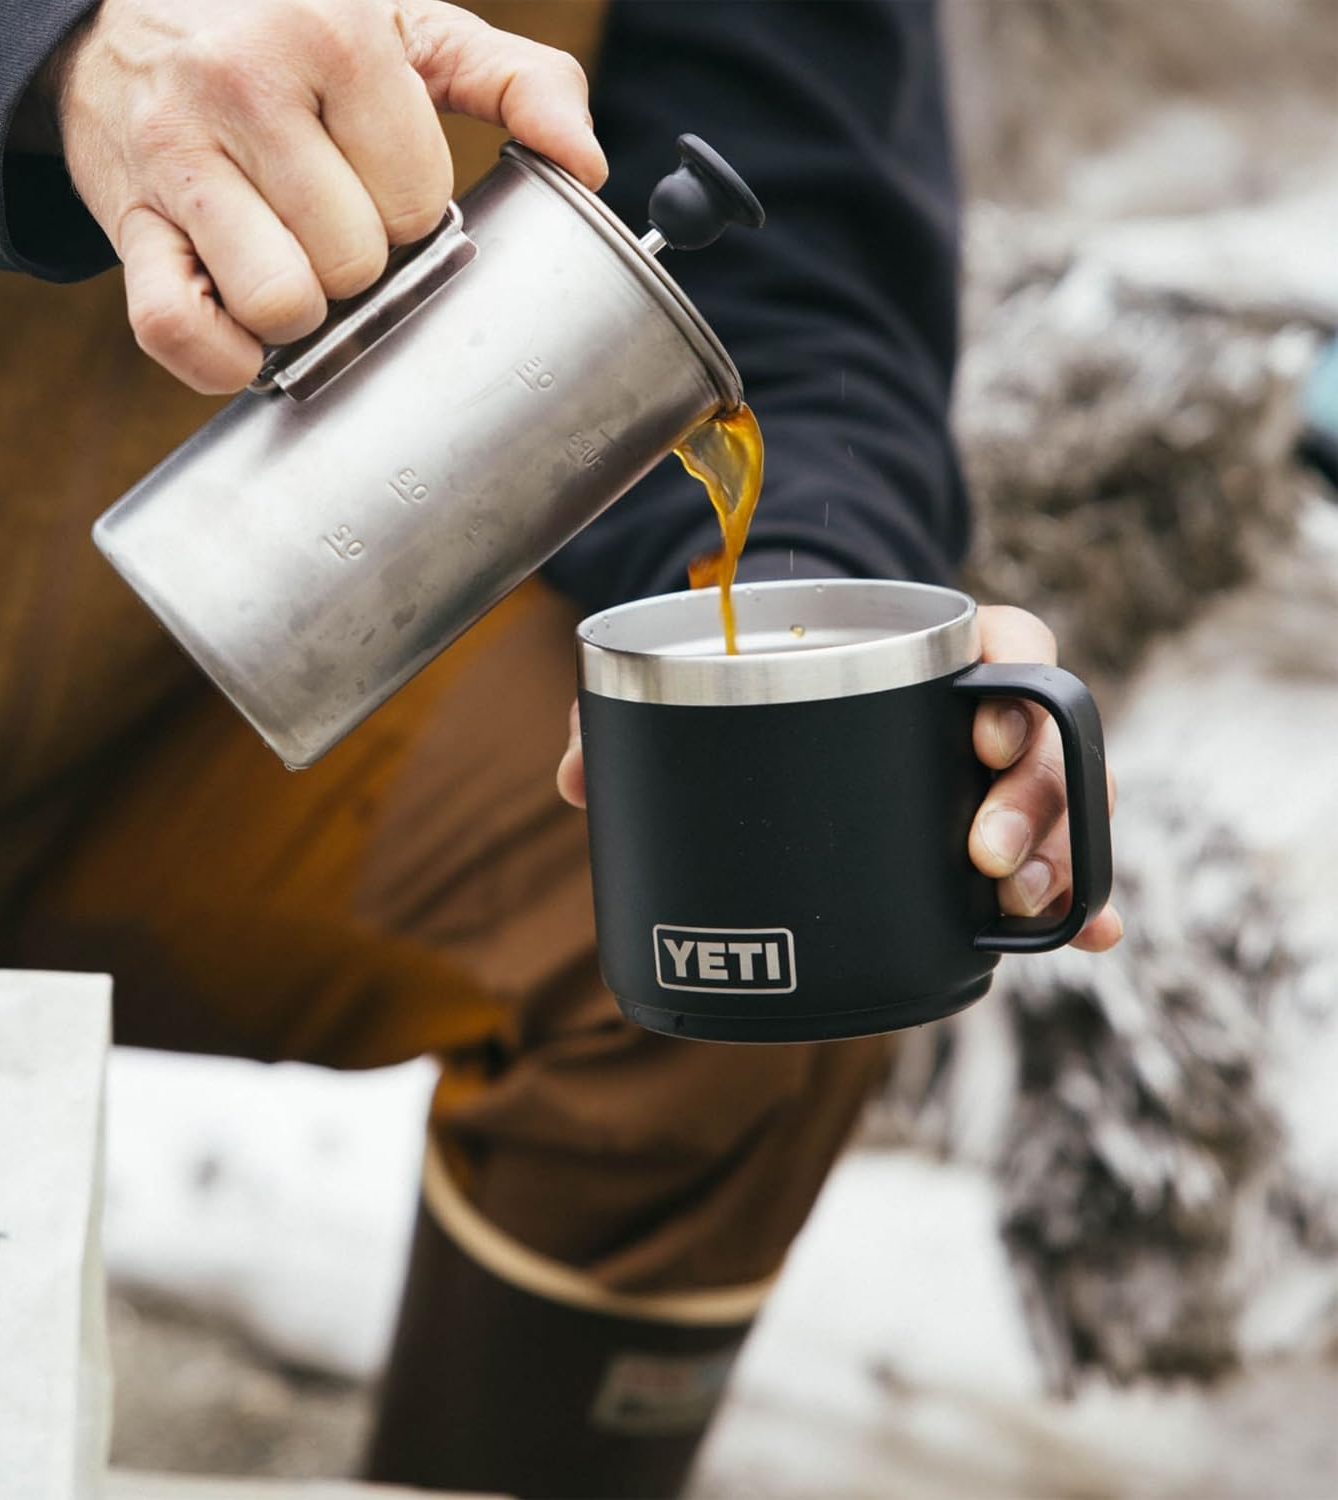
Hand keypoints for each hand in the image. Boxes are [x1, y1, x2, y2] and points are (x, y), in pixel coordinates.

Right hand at [51, 0, 605, 390]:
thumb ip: (512, 80)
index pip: (419, 200)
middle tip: (326, 222)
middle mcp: (246, 84)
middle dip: (357, 263)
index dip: (410, 211)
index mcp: (335, 35)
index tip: (376, 182)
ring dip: (298, 310)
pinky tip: (238, 320)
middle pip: (357, 262)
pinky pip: (180, 331)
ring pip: (283, 303)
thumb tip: (587, 163)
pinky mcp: (128, 224)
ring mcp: (178, 157)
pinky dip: (220, 356)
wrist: (119, 23)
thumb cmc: (285, 39)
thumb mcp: (404, 29)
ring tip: (285, 262)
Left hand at [555, 602, 1122, 952]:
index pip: (1009, 641)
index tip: (987, 726)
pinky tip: (1081, 938)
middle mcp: (982, 708)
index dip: (1017, 683)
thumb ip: (644, 706)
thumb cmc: (769, 668)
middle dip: (1034, 800)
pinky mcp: (992, 832)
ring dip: (1059, 861)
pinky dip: (1073, 900)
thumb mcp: (720, 668)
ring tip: (1021, 912)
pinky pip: (1054, 863)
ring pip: (1063, 809)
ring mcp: (996, 775)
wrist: (805, 678)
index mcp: (939, 645)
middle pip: (1047, 743)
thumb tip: (569, 774)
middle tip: (984, 853)